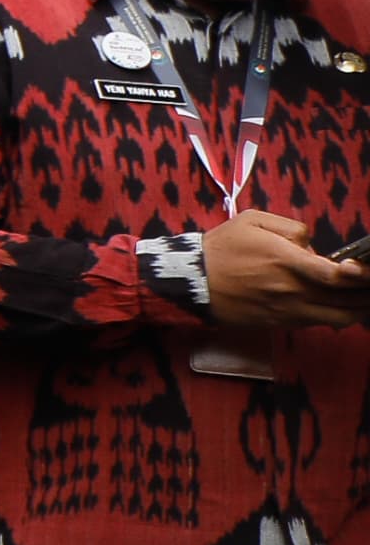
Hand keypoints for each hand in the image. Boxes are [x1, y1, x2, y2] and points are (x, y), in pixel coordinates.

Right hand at [201, 210, 369, 331]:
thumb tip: (311, 245)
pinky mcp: (281, 323)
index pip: (336, 275)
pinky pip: (319, 323)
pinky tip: (345, 309)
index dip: (360, 275)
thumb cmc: (221, 248)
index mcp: (286, 262)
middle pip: (346, 300)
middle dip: (366, 293)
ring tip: (367, 300)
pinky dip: (338, 317)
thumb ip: (290, 227)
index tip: (365, 270)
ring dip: (359, 309)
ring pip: (339, 317)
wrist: (192, 281)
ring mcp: (288, 310)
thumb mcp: (252, 220)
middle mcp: (291, 290)